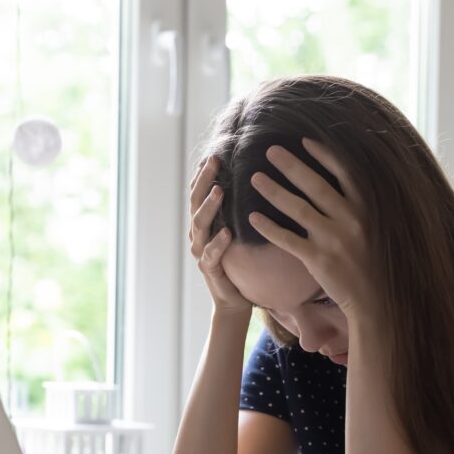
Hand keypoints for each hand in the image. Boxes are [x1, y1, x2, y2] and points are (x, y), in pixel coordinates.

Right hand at [189, 157, 252, 315]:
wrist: (235, 300)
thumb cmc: (241, 262)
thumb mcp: (240, 231)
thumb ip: (241, 209)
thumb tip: (258, 179)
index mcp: (205, 223)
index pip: (200, 192)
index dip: (203, 173)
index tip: (212, 153)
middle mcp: (199, 234)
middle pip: (195, 202)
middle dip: (204, 180)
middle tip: (214, 161)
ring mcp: (201, 252)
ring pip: (199, 225)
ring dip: (209, 207)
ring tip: (219, 191)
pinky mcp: (210, 270)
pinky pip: (211, 255)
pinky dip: (218, 243)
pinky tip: (227, 233)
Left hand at [247, 139, 378, 319]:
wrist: (376, 298)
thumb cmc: (374, 260)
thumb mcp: (375, 226)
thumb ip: (357, 205)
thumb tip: (338, 181)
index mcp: (366, 207)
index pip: (343, 172)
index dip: (323, 154)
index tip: (304, 140)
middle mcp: (350, 219)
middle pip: (315, 185)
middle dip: (290, 165)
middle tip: (270, 151)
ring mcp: (333, 239)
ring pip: (297, 209)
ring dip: (274, 191)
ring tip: (255, 179)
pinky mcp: (318, 259)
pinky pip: (288, 239)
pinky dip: (269, 228)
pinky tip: (252, 218)